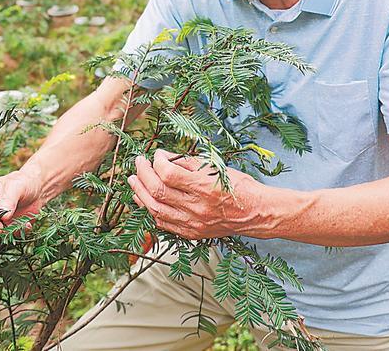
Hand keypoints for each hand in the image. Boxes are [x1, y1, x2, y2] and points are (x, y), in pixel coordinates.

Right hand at [0, 168, 43, 251]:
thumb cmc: (22, 184)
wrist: (35, 192)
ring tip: (18, 227)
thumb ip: (9, 199)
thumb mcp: (16, 186)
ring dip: (1, 239)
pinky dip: (13, 238)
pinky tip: (25, 226)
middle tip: (1, 234)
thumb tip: (3, 216)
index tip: (1, 224)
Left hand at [127, 149, 262, 240]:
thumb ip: (187, 163)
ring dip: (140, 193)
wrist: (255, 213)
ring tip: (134, 181)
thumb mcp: (215, 167)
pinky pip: (163, 223)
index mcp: (204, 187)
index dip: (157, 161)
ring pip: (155, 209)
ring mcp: (192, 223)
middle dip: (143, 174)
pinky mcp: (191, 233)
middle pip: (157, 191)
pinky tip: (145, 200)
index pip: (168, 173)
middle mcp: (196, 207)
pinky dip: (151, 210)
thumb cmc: (238, 186)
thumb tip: (163, 157)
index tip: (157, 155)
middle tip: (138, 163)